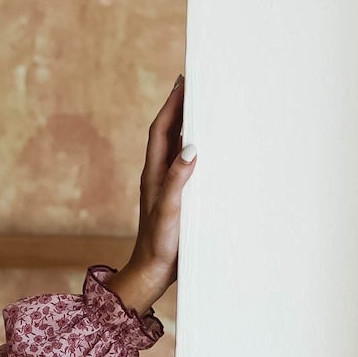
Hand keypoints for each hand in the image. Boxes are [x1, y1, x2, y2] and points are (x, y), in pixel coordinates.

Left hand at [108, 74, 195, 316]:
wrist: (151, 274)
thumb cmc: (159, 246)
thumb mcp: (169, 212)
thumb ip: (177, 180)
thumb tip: (190, 147)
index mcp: (154, 174)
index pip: (162, 130)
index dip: (171, 105)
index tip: (183, 81)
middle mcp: (158, 177)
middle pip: (168, 133)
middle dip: (180, 108)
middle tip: (195, 85)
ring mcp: (166, 188)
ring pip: (176, 148)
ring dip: (187, 127)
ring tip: (203, 108)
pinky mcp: (176, 200)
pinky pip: (185, 166)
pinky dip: (194, 151)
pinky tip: (206, 151)